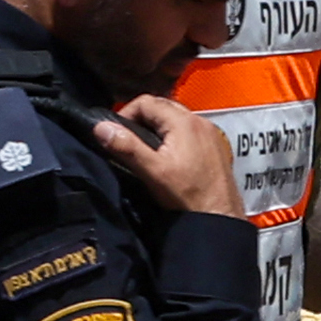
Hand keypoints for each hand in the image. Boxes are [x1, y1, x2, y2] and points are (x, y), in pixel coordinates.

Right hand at [96, 93, 239, 217]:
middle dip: (142, 119)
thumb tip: (101, 127)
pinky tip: (170, 158)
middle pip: (161, 106)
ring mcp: (211, 134)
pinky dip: (175, 137)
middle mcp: (200, 122)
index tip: (117, 135)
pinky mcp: (216, 147)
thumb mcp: (152, 172)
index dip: (125, 114)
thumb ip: (126, 147)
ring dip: (158, 128)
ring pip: (176, 118)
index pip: (145, 102)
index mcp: (184, 122)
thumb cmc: (189, 196)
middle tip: (130, 141)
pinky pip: (189, 131)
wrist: (220, 219)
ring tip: (148, 151)